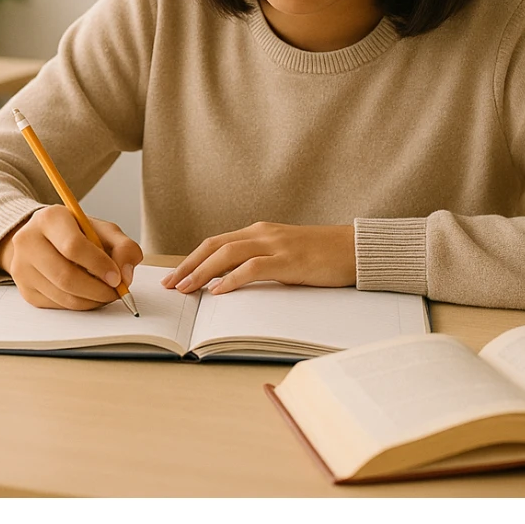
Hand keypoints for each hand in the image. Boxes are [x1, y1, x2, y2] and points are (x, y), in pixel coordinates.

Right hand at [0, 205, 143, 310]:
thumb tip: (125, 275)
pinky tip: (89, 295)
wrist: (44, 239)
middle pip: (65, 276)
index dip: (99, 265)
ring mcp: (22, 268)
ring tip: (106, 293)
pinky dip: (80, 305)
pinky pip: (58, 306)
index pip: (73, 246)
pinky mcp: (25, 290)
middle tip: (116, 292)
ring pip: (63, 296)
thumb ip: (123, 247)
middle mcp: (28, 241)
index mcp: (49, 218)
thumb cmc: (77, 234)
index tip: (117, 277)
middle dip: (98, 290)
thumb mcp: (103, 230)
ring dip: (92, 300)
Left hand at [160, 222, 355, 294]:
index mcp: (259, 232)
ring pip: (227, 255)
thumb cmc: (322, 256)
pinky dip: (231, 279)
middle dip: (187, 265)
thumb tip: (231, 282)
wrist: (355, 249)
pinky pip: (253, 268)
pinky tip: (218, 291)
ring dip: (202, 272)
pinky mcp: (289, 260)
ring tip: (185, 289)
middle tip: (169, 285)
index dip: (192, 259)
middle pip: (214, 246)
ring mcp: (275, 245)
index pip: (216, 243)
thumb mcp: (284, 256)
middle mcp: (262, 233)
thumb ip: (260, 263)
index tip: (174, 276)